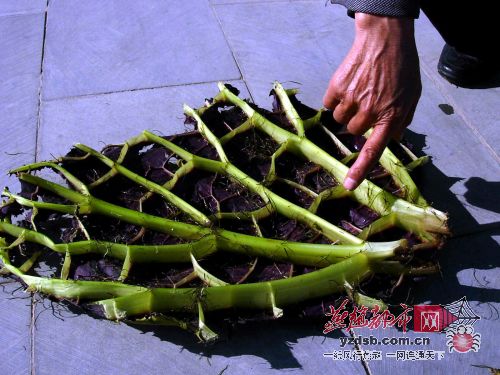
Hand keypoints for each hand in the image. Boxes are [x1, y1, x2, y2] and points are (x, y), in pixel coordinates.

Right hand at [323, 13, 420, 189]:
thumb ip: (403, 119)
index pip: (374, 150)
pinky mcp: (337, 87)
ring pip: (339, 119)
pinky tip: (348, 85)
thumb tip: (394, 137)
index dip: (360, 169)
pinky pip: (329, 103)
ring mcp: (352, 99)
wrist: (384, 37)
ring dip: (346, 110)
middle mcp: (370, 111)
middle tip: (366, 104)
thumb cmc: (401, 66)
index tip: (349, 185)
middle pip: (353, 131)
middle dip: (358, 122)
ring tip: (358, 92)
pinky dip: (335, 98)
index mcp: (390, 116)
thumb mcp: (413, 95)